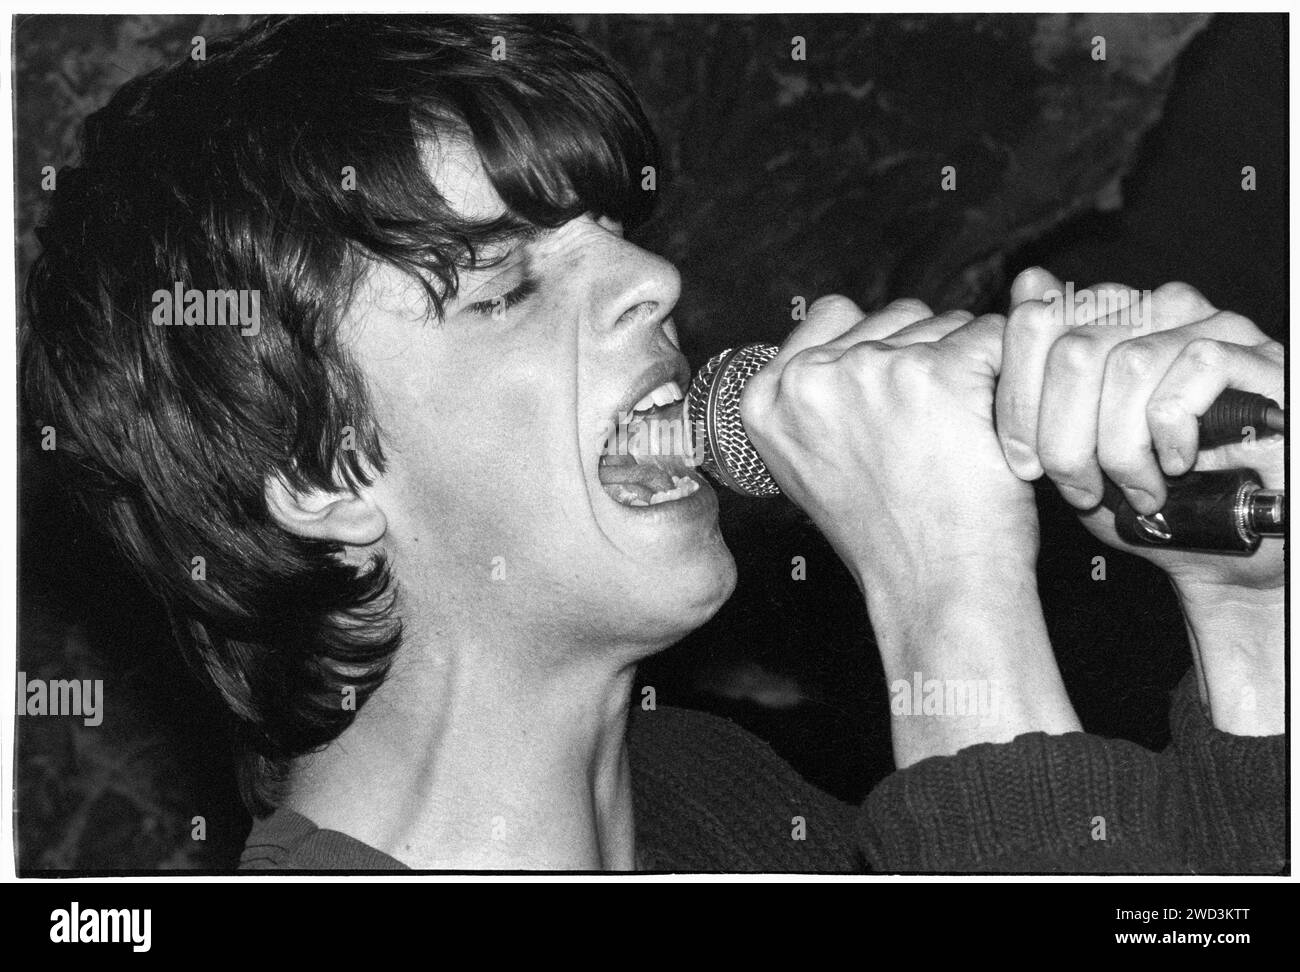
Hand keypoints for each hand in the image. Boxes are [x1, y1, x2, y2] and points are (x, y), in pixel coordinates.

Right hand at [740, 295, 1079, 764]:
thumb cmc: (888, 536)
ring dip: (968, 368)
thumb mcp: (812, 463)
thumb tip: (850, 329)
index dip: (875, 351)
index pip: (831, 313)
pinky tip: (993, 431)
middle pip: (894, 316)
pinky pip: (994, 338)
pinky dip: (1010, 379)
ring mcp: (872, 370)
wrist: (937, 589)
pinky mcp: (939, 373)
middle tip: (928, 435)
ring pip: (946, 323)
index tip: (893, 403)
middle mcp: (809, 378)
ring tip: (958, 439)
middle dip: (924, 358)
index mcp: (766, 398)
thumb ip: (817, 394)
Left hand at [997, 268, 1282, 591]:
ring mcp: (1211, 325)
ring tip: (1136, 491)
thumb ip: (1036, 388)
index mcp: (1105, 320)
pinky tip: (1178, 465)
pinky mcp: (1256, 355)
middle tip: (1081, 488)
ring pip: (1130, 363)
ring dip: (1122, 446)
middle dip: (1065, 437)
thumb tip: (1024, 289)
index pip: (1034, 321)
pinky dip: (1174, 431)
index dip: (1018, 401)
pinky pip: (1196, 367)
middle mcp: (1155, 310)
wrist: (1226, 542)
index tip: (1023, 464)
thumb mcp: (1070, 451)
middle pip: (1074, 349)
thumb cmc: (1141, 496)